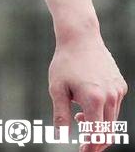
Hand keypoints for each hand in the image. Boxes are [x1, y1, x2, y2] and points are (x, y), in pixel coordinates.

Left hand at [49, 33, 126, 151]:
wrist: (80, 36)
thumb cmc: (65, 61)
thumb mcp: (57, 88)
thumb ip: (60, 114)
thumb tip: (60, 136)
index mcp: (94, 99)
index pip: (97, 134)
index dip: (91, 147)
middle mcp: (111, 96)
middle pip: (108, 131)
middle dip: (96, 142)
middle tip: (83, 145)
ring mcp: (118, 90)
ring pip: (112, 119)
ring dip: (98, 125)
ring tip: (79, 117)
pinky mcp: (120, 85)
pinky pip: (114, 106)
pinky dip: (103, 112)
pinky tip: (88, 104)